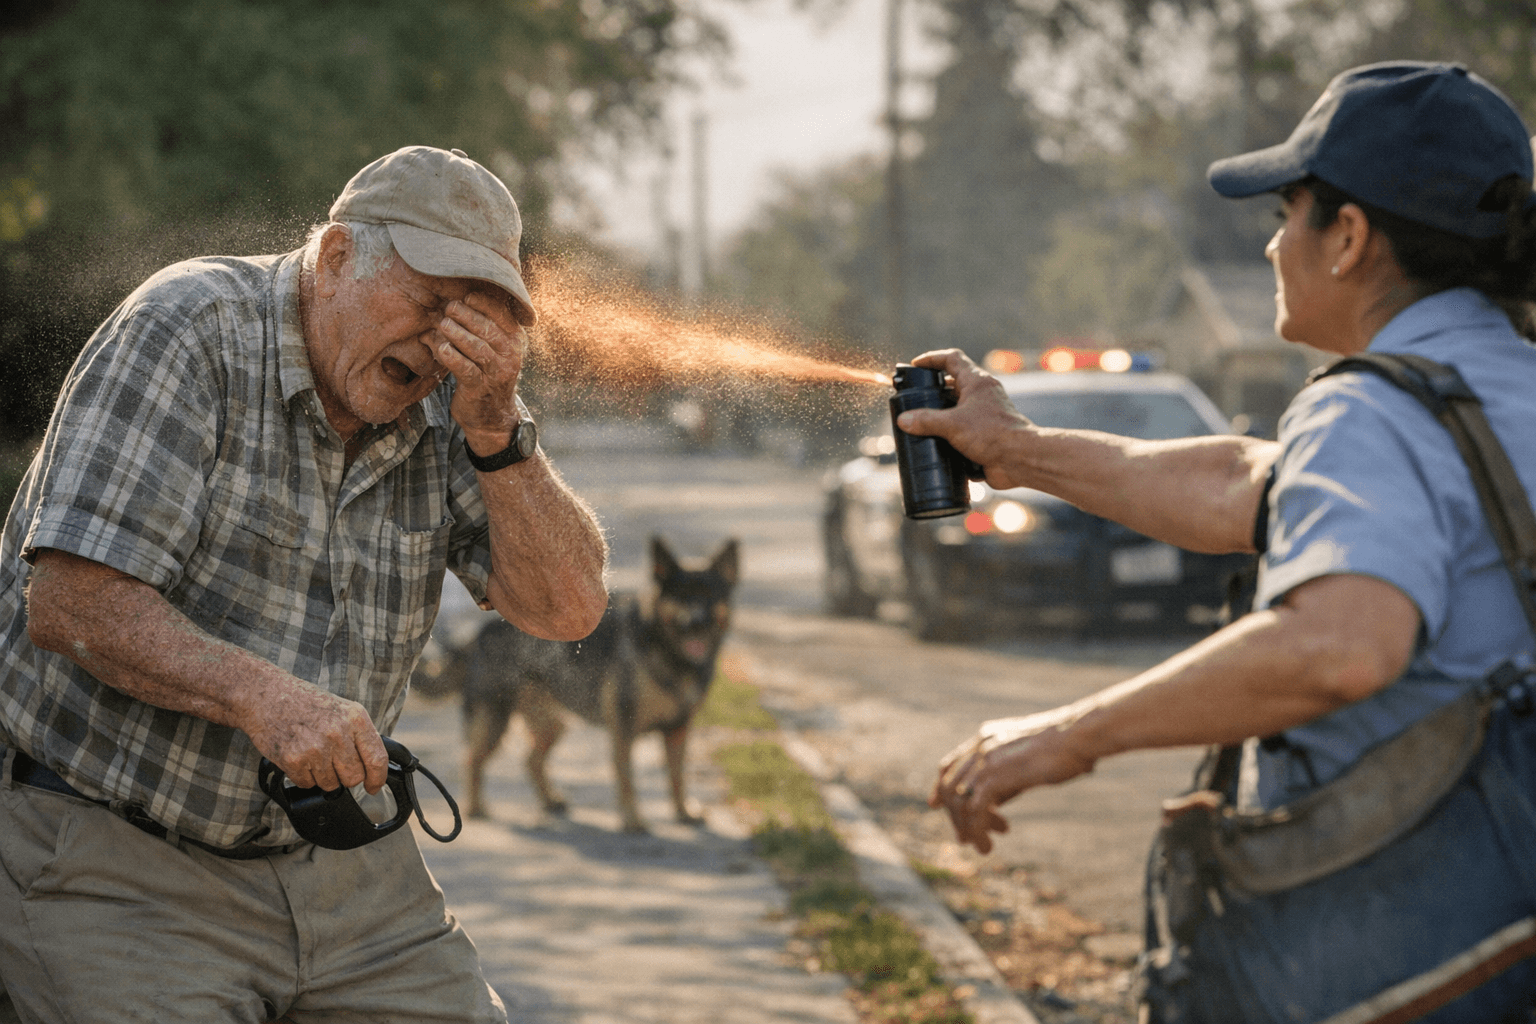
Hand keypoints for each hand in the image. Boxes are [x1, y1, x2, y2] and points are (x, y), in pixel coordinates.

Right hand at [242, 680, 388, 793]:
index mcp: (355, 718)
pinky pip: (307, 784)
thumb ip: (358, 735)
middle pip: (354, 777)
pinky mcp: (293, 760)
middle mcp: (337, 733)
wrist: (265, 694)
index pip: (377, 759)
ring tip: (312, 753)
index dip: (377, 779)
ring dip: (323, 776)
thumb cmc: (304, 702)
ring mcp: (315, 748)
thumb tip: (373, 765)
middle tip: (332, 762)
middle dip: (345, 776)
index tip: (374, 787)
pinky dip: (304, 776)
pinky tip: (299, 756)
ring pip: (331, 784)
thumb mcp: (341, 709)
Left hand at [432, 291, 527, 455]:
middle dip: (467, 315)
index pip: (502, 315)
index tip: (466, 296)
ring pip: (478, 347)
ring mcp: (497, 373)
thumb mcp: (492, 349)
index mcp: (515, 340)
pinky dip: (451, 357)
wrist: (492, 416)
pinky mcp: (481, 388)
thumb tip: (453, 300)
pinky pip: (465, 369)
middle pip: (489, 329)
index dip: (484, 303)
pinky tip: (440, 348)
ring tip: (443, 324)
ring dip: (457, 333)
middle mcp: (511, 356)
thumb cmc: (486, 374)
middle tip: (449, 307)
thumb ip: (482, 327)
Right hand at [894, 349, 1030, 489]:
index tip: (915, 365)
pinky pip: (963, 430)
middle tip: (914, 398)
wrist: (1020, 459)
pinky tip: (935, 443)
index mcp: (977, 382)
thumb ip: (926, 420)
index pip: (952, 359)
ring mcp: (984, 415)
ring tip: (919, 422)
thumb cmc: (994, 434)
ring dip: (940, 414)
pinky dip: (948, 435)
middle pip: (953, 384)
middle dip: (933, 390)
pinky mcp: (985, 435)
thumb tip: (904, 420)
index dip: (932, 359)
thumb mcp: (953, 425)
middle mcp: (982, 395)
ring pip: (957, 408)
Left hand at [929, 707, 1096, 853]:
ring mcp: (986, 760)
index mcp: (986, 738)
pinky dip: (978, 829)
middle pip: (950, 786)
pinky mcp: (997, 775)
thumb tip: (993, 804)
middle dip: (956, 816)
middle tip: (967, 839)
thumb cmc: (1064, 749)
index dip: (940, 787)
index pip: (950, 764)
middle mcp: (980, 746)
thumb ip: (1005, 779)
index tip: (936, 806)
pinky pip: (975, 810)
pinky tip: (989, 842)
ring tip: (984, 847)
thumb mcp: (1026, 763)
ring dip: (968, 828)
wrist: (1079, 736)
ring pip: (959, 801)